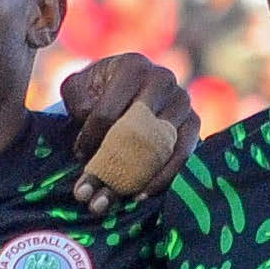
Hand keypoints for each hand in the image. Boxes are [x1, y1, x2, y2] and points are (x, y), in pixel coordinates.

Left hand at [55, 53, 197, 213]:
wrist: (130, 89)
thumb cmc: (99, 91)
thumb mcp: (79, 87)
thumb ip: (75, 99)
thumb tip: (87, 121)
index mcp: (132, 67)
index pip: (108, 112)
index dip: (89, 139)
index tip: (78, 155)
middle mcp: (163, 80)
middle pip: (134, 131)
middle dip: (108, 165)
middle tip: (85, 193)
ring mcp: (182, 101)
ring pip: (158, 146)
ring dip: (133, 178)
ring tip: (109, 201)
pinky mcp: (194, 123)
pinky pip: (182, 154)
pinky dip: (161, 178)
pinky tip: (140, 195)